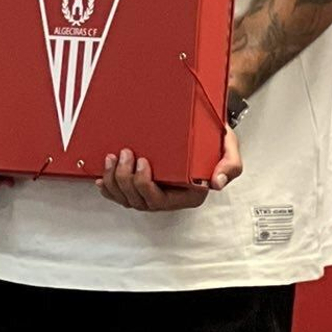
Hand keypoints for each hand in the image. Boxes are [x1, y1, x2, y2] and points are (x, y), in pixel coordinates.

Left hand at [98, 128, 241, 211]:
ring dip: (114, 181)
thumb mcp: (229, 149)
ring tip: (112, 159)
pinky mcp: (142, 184)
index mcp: (189, 194)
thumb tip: (217, 183)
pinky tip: (101, 177)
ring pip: (127, 199)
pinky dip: (109, 188)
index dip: (145, 186)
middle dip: (126, 180)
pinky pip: (121, 195)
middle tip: (125, 154)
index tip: (143, 162)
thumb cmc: (214, 140)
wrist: (204, 130)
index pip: (161, 201)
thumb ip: (229, 165)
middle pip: (140, 201)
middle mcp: (171, 197)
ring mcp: (155, 191)